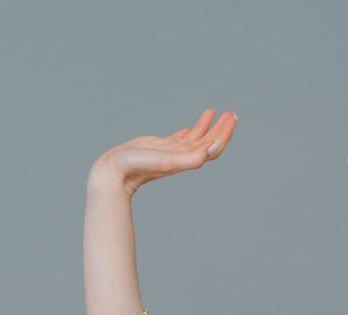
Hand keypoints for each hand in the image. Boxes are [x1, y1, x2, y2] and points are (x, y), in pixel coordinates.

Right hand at [90, 107, 237, 195]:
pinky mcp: (160, 147)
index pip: (213, 147)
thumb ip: (192, 158)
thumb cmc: (141, 167)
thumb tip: (213, 148)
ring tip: (213, 111)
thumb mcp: (169, 161)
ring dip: (206, 125)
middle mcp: (183, 156)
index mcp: (188, 160)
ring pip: (195, 137)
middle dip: (220, 127)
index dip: (224, 133)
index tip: (231, 118)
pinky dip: (189, 130)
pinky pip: (179, 139)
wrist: (116, 171)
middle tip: (231, 113)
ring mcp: (172, 151)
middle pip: (208, 141)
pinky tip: (192, 126)